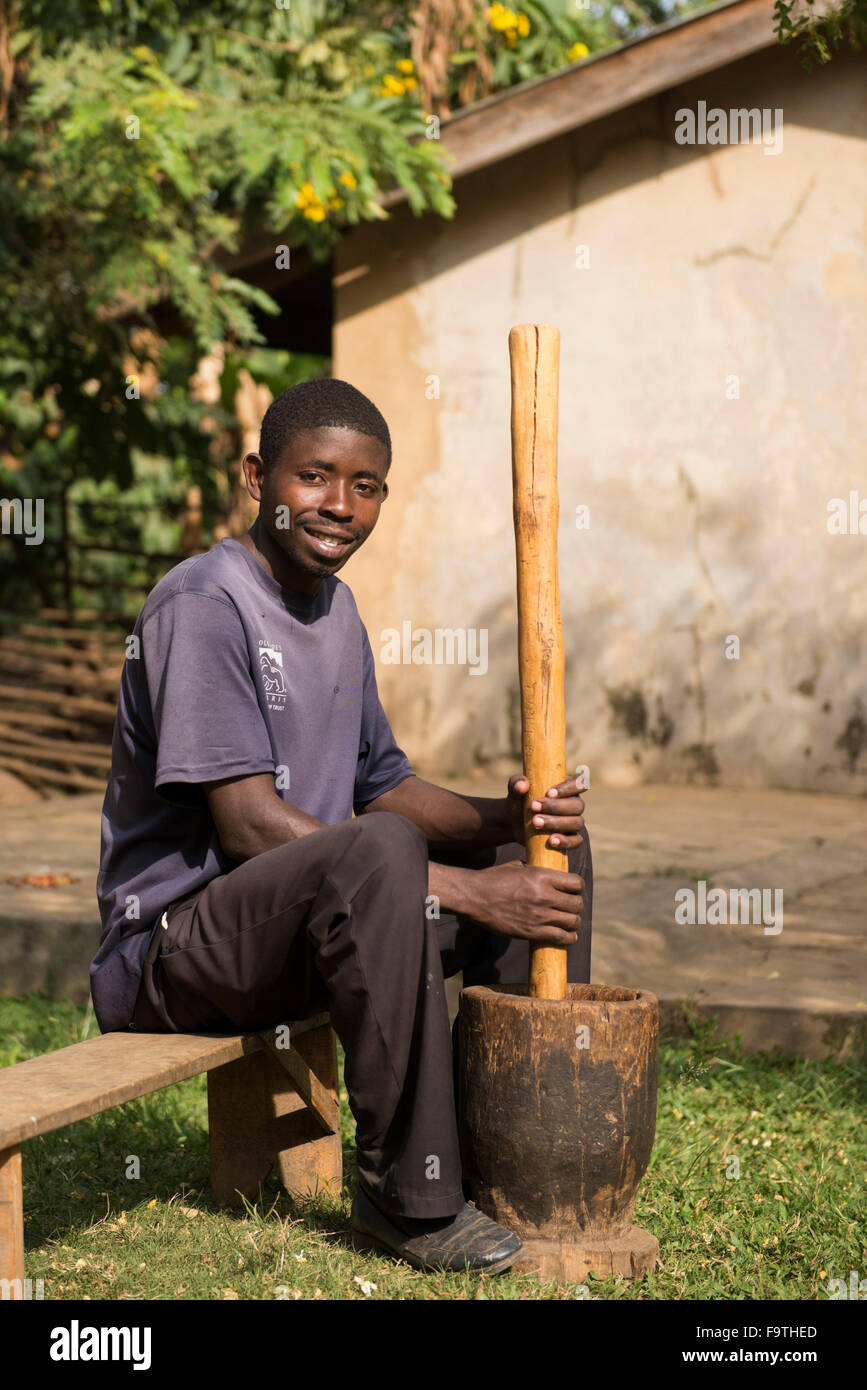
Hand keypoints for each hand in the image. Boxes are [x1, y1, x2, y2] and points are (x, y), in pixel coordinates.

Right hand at [462, 861, 583, 944]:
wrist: (474, 897)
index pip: (576, 883)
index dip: (578, 887)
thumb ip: (535, 870)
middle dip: (577, 905)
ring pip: (572, 921)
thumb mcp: (517, 867)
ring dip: (574, 922)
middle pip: (577, 903)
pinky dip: (568, 938)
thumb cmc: (493, 879)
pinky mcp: (532, 932)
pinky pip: (560, 937)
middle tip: (571, 907)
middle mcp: (544, 895)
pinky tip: (568, 936)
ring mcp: (539, 915)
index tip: (574, 891)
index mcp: (542, 876)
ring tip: (570, 923)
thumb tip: (547, 873)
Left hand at [505, 772, 585, 849]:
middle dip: (556, 807)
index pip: (579, 783)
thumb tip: (522, 785)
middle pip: (577, 805)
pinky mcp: (569, 838)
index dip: (568, 788)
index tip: (549, 792)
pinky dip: (565, 841)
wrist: (514, 824)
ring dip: (556, 823)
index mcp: (566, 788)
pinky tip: (551, 841)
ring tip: (535, 822)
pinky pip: (576, 841)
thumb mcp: (516, 791)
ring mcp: (573, 822)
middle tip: (534, 807)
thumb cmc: (519, 802)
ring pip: (576, 822)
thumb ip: (517, 784)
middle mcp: (574, 804)